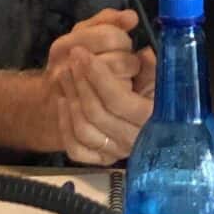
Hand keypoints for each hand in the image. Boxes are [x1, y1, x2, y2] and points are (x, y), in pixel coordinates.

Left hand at [46, 7, 154, 164]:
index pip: (120, 100)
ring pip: (84, 128)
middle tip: (71, 59)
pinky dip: (66, 122)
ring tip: (64, 73)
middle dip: (81, 82)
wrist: (121, 118)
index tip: (82, 54)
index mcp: (150, 117)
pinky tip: (63, 101)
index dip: (99, 76)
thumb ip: (148, 63)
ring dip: (71, 97)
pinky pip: (75, 146)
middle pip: (97, 112)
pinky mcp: (98, 160)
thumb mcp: (148, 73)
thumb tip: (146, 54)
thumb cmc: (136, 88)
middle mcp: (134, 139)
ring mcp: (115, 152)